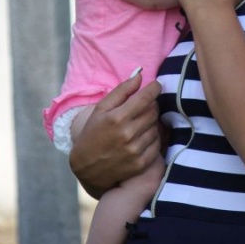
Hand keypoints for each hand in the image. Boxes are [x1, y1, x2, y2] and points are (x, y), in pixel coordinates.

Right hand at [69, 72, 161, 198]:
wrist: (87, 168)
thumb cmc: (93, 133)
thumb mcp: (101, 108)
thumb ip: (122, 90)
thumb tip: (140, 75)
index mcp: (117, 118)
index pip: (146, 97)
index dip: (155, 88)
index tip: (156, 86)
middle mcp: (128, 134)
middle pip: (153, 111)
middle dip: (151, 105)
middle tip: (143, 106)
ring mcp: (135, 151)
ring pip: (156, 127)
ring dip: (151, 122)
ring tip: (139, 123)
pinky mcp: (141, 164)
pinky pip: (157, 144)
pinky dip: (152, 138)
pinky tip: (141, 137)